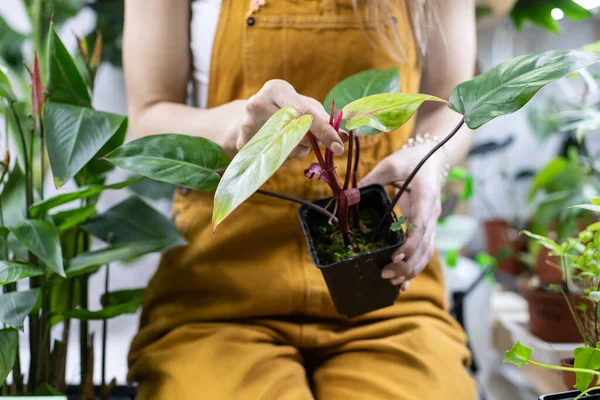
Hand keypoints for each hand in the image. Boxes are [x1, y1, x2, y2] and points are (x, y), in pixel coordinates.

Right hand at [233, 79, 344, 157]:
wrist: (251, 119)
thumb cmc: (286, 110)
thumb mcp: (305, 106)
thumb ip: (325, 119)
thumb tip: (346, 136)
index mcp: (276, 89)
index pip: (305, 112)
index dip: (324, 131)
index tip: (338, 146)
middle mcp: (257, 104)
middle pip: (296, 134)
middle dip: (310, 142)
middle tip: (312, 141)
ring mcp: (247, 125)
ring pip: (286, 150)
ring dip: (297, 151)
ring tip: (289, 140)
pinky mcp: (242, 145)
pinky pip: (273, 160)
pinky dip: (282, 158)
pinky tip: (276, 147)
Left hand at [358, 143, 443, 290]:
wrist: (432, 157)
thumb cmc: (411, 160)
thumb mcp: (391, 164)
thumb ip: (372, 179)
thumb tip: (349, 195)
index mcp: (425, 197)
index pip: (420, 225)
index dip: (410, 243)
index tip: (395, 255)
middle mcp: (432, 213)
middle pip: (426, 245)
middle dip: (408, 264)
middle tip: (386, 274)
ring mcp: (432, 222)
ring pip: (427, 252)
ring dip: (412, 269)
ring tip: (393, 282)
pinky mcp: (428, 227)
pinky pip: (424, 250)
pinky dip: (415, 266)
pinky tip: (403, 281)